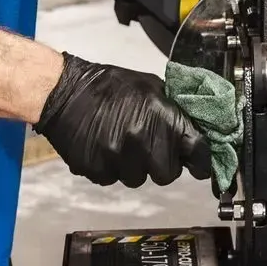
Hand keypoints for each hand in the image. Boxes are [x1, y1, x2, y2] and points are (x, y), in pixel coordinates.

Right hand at [37, 54, 212, 187]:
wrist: (64, 92)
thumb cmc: (110, 86)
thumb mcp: (151, 87)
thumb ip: (175, 112)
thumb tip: (197, 132)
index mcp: (163, 117)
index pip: (197, 151)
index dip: (202, 161)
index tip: (201, 166)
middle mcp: (143, 141)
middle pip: (168, 174)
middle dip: (162, 163)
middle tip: (150, 146)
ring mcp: (119, 159)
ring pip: (139, 179)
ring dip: (135, 166)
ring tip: (122, 142)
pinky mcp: (98, 171)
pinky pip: (115, 179)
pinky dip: (112, 167)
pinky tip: (104, 147)